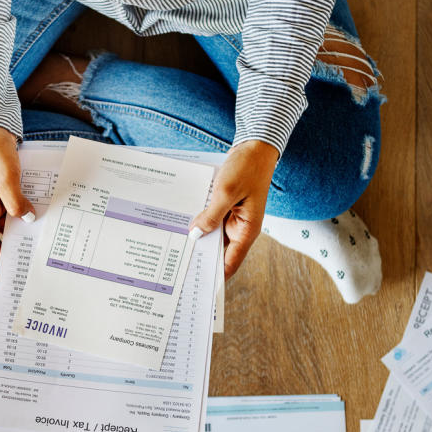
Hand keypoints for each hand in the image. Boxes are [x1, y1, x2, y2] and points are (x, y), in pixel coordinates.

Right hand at [0, 127, 34, 259]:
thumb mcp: (5, 177)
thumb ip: (15, 201)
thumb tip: (29, 219)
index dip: (4, 254)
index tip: (22, 262)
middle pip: (5, 231)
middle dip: (22, 238)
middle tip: (42, 248)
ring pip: (14, 216)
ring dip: (28, 220)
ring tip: (48, 230)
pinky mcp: (7, 187)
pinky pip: (19, 202)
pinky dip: (30, 205)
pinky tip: (46, 208)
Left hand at [190, 140, 279, 278]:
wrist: (255, 146)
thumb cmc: (247, 168)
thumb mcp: (226, 192)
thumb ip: (211, 215)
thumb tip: (195, 234)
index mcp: (247, 231)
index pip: (230, 262)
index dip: (215, 276)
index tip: (198, 285)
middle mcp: (241, 228)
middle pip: (218, 250)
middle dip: (201, 256)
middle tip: (179, 266)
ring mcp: (233, 218)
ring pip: (213, 235)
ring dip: (198, 236)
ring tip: (176, 247)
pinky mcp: (226, 208)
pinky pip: (211, 220)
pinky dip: (200, 222)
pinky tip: (184, 223)